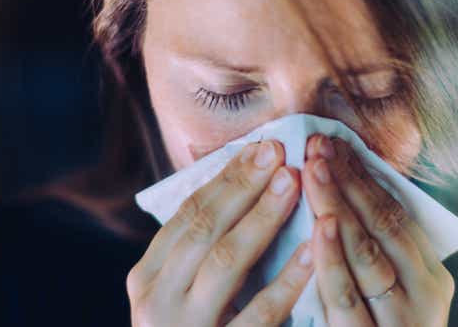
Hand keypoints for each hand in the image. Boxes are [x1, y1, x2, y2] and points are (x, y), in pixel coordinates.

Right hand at [127, 140, 312, 325]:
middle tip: (280, 153)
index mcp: (147, 276)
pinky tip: (310, 254)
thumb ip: (200, 247)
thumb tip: (242, 181)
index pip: (188, 213)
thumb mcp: (180, 292)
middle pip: (203, 228)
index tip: (261, 147)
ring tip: (294, 184)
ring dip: (262, 218)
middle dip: (243, 187)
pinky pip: (257, 316)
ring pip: (224, 262)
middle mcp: (155, 300)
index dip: (226, 177)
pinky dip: (285, 282)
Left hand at [302, 135, 454, 326]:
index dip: (362, 175)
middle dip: (348, 181)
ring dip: (339, 206)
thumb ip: (374, 249)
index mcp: (432, 275)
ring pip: (368, 255)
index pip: (395, 213)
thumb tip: (342, 190)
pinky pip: (348, 299)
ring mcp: (402, 321)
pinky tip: (320, 226)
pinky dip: (333, 260)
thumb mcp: (393, 292)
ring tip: (314, 168)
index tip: (332, 143)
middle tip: (316, 143)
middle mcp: (426, 294)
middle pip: (383, 225)